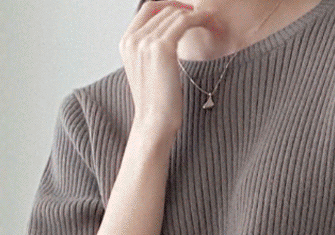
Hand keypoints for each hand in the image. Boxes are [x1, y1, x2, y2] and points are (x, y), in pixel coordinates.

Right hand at [120, 0, 223, 135]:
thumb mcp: (148, 72)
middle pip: (161, 8)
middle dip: (182, 8)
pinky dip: (197, 18)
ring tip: (208, 18)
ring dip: (193, 13)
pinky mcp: (161, 47)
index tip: (185, 11)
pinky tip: (208, 21)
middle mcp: (132, 38)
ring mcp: (145, 41)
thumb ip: (151, 52)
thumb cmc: (156, 104)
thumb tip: (168, 40)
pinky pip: (182, 21)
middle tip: (201, 14)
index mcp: (126, 42)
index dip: (168, 5)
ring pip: (173, 13)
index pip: (147, 8)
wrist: (154, 123)